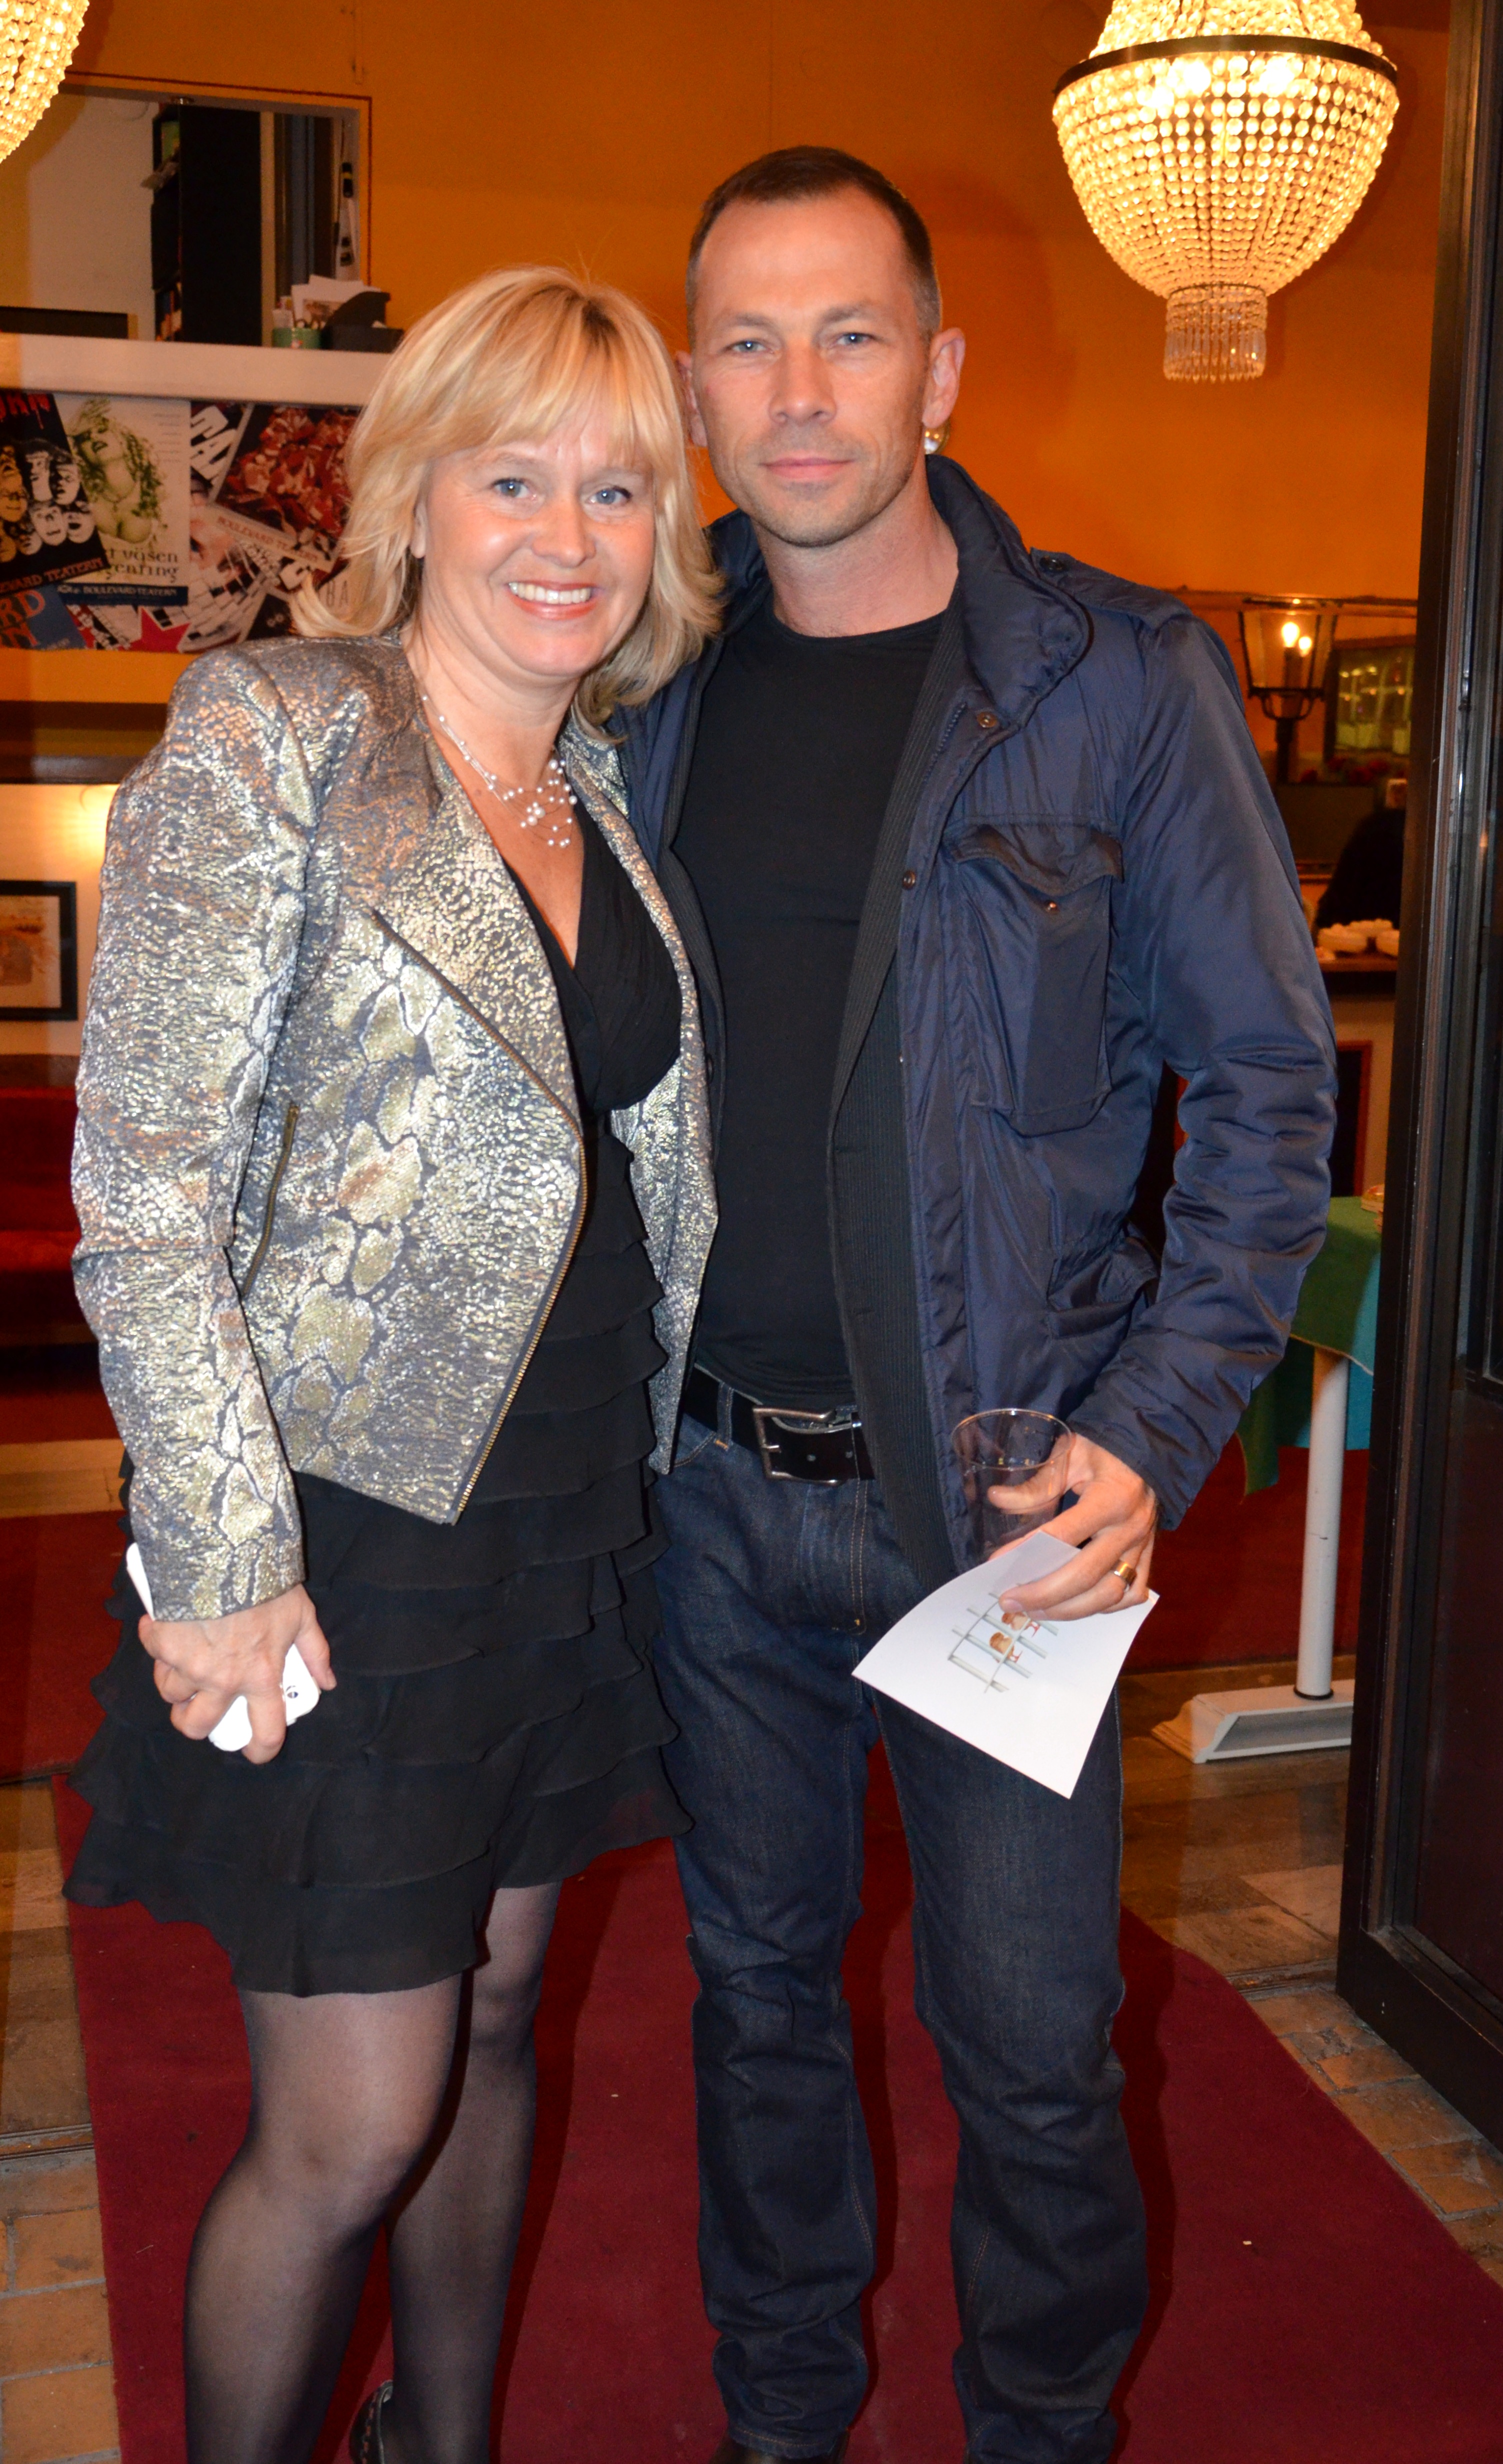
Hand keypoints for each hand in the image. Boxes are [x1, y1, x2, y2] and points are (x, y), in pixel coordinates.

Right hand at [141, 1583, 334, 1763]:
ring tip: (187, 1660)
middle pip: (197, 1727)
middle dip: (195, 1724)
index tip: (256, 1752)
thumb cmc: (267, 1582)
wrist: (225, 1549)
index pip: (265, 1730)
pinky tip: (170, 1629)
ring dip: (177, 1684)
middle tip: (200, 1708)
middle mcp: (222, 1679)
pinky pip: (156, 1658)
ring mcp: (188, 1664)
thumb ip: (314, 1652)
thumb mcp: (302, 1615)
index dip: (261, 1750)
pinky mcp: (162, 1645)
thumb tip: (327, 1683)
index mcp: (261, 1675)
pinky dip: (160, 1647)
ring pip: (172, 1695)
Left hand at [991, 1435, 1156, 1621]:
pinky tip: (1075, 1606)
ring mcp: (1143, 1547)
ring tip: (1034, 1610)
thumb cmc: (1104, 1451)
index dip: (1028, 1552)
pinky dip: (1103, 1608)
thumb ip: (1037, 1482)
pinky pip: (1130, 1595)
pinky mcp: (1149, 1557)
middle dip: (1044, 1595)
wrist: (1147, 1450)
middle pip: (1085, 1575)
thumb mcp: (1069, 1454)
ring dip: (1068, 1610)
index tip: (997, 1564)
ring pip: (1109, 1594)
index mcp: (1112, 1498)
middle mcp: (1131, 1528)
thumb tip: (997, 1499)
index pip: (1063, 1534)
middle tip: (1010, 1602)